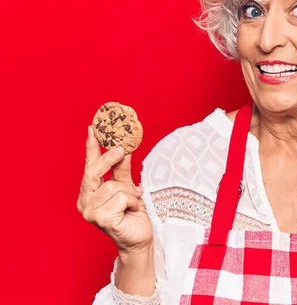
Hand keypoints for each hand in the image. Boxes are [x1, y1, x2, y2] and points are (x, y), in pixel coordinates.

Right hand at [77, 125, 152, 254]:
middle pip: (94, 172)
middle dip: (109, 159)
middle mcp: (85, 202)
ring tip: (134, 202)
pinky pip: (121, 197)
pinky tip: (132, 211)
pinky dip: (132, 201)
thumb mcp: (128, 187)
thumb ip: (122, 170)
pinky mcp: (101, 219)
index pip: (89, 166)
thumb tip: (123, 148)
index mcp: (89, 193)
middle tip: (122, 149)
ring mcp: (90, 212)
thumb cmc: (133, 215)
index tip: (92, 128)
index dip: (91, 147)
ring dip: (130, 192)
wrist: (140, 239)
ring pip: (113, 185)